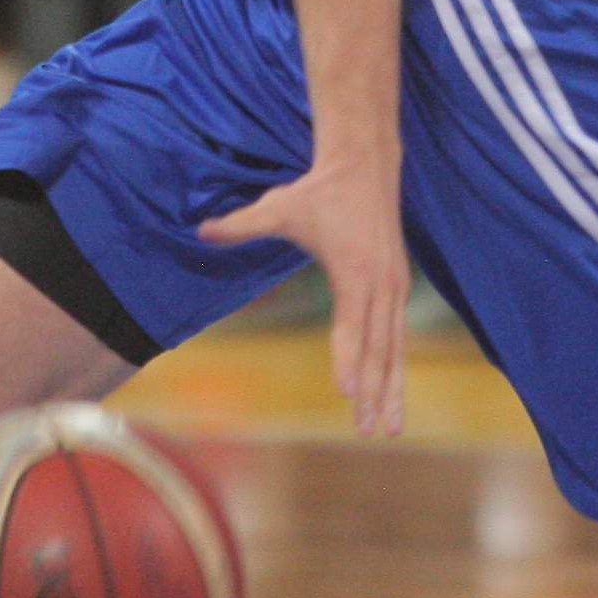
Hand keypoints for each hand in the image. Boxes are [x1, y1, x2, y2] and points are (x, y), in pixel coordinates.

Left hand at [201, 151, 407, 435]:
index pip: (351, 326)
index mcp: (354, 271)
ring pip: (394, 350)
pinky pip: (398, 338)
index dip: (347, 360)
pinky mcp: (397, 288)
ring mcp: (394, 288)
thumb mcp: (279, 205)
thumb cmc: (319, 192)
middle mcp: (381, 285)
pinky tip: (393, 399)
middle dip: (372, 392)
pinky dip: (397, 370)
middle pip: (377, 349)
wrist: (366, 167)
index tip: (346, 393)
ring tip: (387, 431)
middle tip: (365, 431)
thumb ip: (242, 223)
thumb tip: (200, 229)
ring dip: (391, 391)